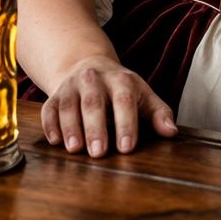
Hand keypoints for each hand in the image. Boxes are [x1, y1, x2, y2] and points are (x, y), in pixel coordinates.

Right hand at [40, 54, 176, 157]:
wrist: (89, 66)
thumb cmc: (122, 89)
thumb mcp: (143, 96)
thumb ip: (158, 113)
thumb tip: (172, 132)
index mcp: (121, 80)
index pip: (125, 100)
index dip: (126, 124)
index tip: (126, 148)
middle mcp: (94, 79)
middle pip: (94, 102)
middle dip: (96, 127)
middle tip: (99, 153)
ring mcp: (72, 86)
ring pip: (69, 105)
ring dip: (71, 127)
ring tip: (75, 149)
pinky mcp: (55, 95)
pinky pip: (49, 108)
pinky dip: (50, 125)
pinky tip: (55, 141)